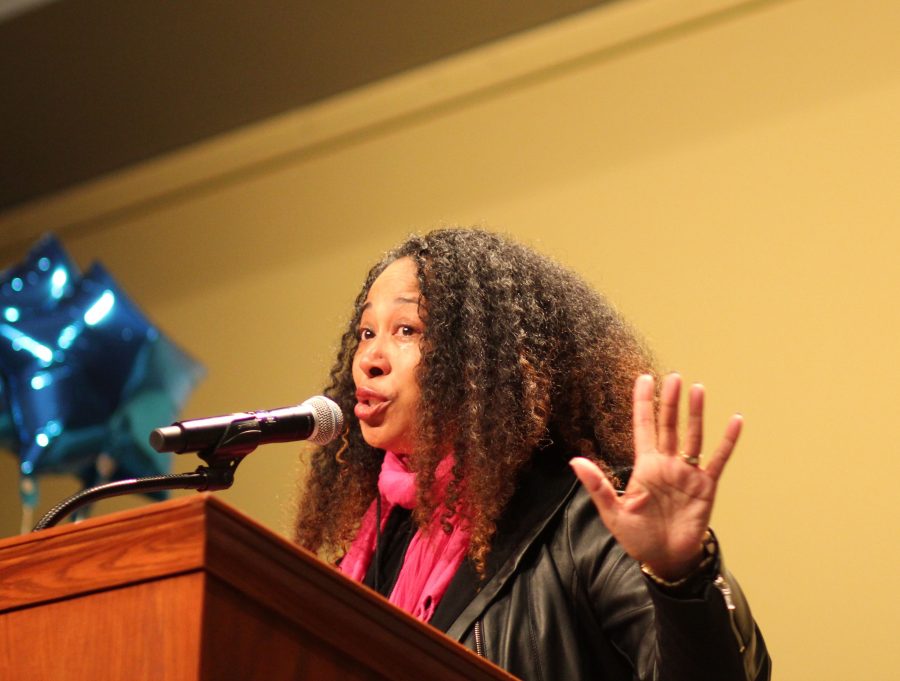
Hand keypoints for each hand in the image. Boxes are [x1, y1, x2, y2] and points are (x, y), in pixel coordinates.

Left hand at [570, 373, 741, 580]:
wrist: (665, 560)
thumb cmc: (637, 538)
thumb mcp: (613, 512)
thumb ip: (597, 485)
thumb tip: (574, 461)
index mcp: (644, 467)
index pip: (643, 427)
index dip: (643, 403)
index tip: (645, 378)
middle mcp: (666, 465)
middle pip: (669, 426)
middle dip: (671, 401)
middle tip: (675, 376)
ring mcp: (687, 474)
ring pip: (692, 436)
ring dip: (695, 414)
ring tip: (698, 389)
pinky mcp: (705, 487)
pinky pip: (717, 460)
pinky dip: (726, 441)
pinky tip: (734, 420)